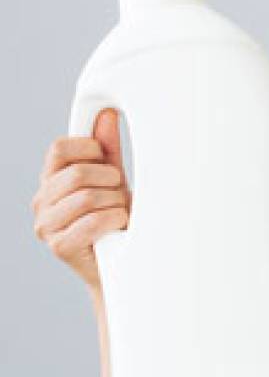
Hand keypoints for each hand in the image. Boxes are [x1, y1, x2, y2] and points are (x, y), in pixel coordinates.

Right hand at [31, 111, 129, 290]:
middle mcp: (42, 202)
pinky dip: (114, 219)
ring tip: (120, 212)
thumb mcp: (112, 178)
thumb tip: (107, 114)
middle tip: (119, 193)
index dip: (89, 148)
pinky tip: (119, 224)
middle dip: (109, 180)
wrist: (119, 261)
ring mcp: (46, 226)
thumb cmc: (114, 216)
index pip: (59, 148)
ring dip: (115, 202)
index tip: (106, 160)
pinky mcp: (59, 246)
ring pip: (87, 197)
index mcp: (50, 181)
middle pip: (76, 172)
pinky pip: (92, 221)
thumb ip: (106, 149)